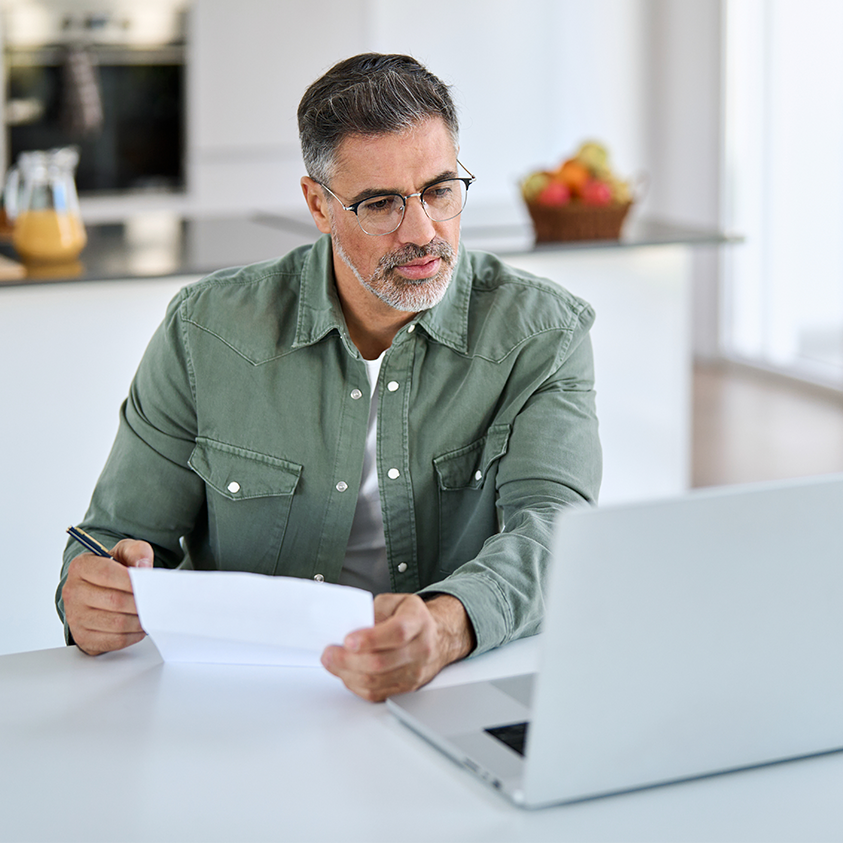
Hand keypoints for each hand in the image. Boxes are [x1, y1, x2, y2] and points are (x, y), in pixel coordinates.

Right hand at [62, 539, 153, 655]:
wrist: (97, 589)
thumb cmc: (112, 570)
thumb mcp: (124, 552)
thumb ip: (137, 552)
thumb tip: (143, 567)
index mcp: (81, 567)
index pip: (107, 574)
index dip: (131, 581)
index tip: (148, 584)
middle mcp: (73, 592)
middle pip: (114, 601)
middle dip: (140, 602)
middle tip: (155, 602)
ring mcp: (76, 617)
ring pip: (116, 623)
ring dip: (139, 620)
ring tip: (150, 613)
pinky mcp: (84, 637)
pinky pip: (114, 640)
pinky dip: (132, 635)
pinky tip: (139, 627)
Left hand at [321, 593, 475, 701]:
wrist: (436, 637)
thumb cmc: (411, 617)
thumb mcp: (394, 602)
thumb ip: (374, 610)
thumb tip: (351, 627)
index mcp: (417, 622)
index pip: (397, 633)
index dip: (370, 638)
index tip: (348, 640)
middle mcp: (420, 649)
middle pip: (381, 662)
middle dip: (348, 660)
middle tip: (329, 653)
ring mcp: (414, 671)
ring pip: (376, 682)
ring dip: (347, 674)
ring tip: (332, 663)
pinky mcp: (407, 688)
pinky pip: (377, 693)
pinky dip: (356, 685)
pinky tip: (346, 674)